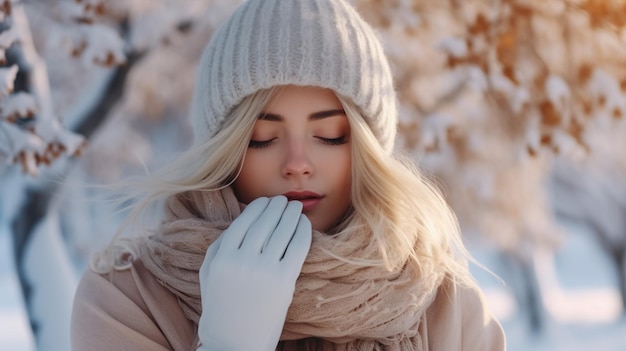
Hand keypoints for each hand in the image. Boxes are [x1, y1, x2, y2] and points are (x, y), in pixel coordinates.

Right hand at [197, 196, 311, 350]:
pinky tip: (304, 224)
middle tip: (285, 200)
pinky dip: (302, 232)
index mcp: (222, 258)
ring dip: (291, 215)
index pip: (244, 221)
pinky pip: (297, 248)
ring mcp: (263, 271)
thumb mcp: (209, 275)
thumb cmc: (221, 308)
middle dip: (277, 207)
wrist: (233, 344)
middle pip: (264, 223)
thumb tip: (240, 222)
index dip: (258, 207)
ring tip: (296, 208)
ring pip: (282, 232)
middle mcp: (241, 261)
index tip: (266, 201)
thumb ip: (218, 247)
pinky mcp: (283, 282)